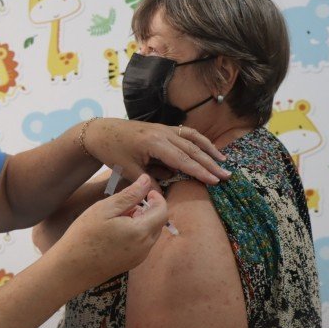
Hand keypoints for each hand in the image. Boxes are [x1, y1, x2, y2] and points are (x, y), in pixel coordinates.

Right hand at [51, 174, 167, 290]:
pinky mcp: (131, 263)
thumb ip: (130, 194)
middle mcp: (145, 247)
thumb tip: (147, 181)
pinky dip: (135, 233)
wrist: (70, 268)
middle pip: (158, 222)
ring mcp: (139, 258)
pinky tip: (114, 232)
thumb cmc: (84, 235)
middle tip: (125, 204)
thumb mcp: (105, 208)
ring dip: (141, 221)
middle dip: (147, 209)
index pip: (163, 211)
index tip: (143, 191)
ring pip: (150, 233)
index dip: (156, 197)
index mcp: (141, 232)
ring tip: (116, 218)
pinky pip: (141, 244)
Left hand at [83, 118, 229, 187]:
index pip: (183, 160)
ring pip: (192, 139)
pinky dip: (199, 141)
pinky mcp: (163, 128)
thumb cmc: (113, 152)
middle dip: (210, 164)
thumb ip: (148, 184)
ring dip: (209, 150)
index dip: (200, 171)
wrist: (101, 131)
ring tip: (223, 162)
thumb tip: (164, 199)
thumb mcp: (128, 171)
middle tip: (227, 176)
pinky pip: (186, 133)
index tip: (215, 181)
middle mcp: (163, 133)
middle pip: (192, 150)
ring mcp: (164, 129)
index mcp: (155, 143)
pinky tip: (207, 149)